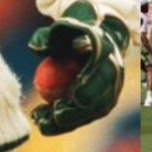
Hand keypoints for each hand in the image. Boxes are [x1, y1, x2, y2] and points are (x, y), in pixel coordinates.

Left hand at [29, 1, 129, 135]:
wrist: (96, 36)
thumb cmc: (73, 31)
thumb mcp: (60, 27)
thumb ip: (46, 36)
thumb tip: (36, 49)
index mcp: (107, 50)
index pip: (102, 71)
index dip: (90, 86)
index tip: (73, 96)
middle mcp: (114, 72)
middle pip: (100, 99)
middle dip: (78, 111)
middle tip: (55, 115)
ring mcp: (112, 89)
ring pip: (92, 113)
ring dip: (67, 122)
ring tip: (40, 123)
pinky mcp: (103, 102)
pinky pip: (85, 116)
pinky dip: (65, 123)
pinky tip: (43, 124)